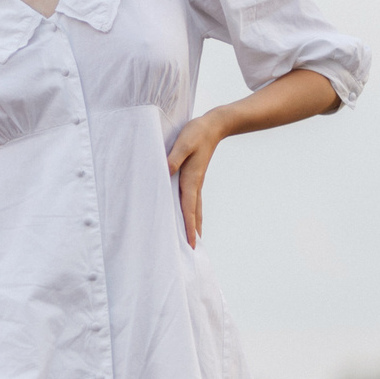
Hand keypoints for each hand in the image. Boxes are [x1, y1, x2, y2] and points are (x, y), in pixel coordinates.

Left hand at [165, 111, 229, 247]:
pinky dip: (193, 213)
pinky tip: (191, 216)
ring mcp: (197, 183)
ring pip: (196, 209)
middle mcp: (195, 185)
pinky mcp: (195, 178)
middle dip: (193, 233)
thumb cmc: (196, 133)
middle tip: (193, 252)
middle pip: (194, 214)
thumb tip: (165, 172)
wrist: (214, 126)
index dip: (188, 227)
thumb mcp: (183, 143)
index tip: (191, 244)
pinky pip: (194, 201)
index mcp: (191, 180)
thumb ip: (174, 158)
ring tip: (195, 241)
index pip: (189, 209)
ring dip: (195, 225)